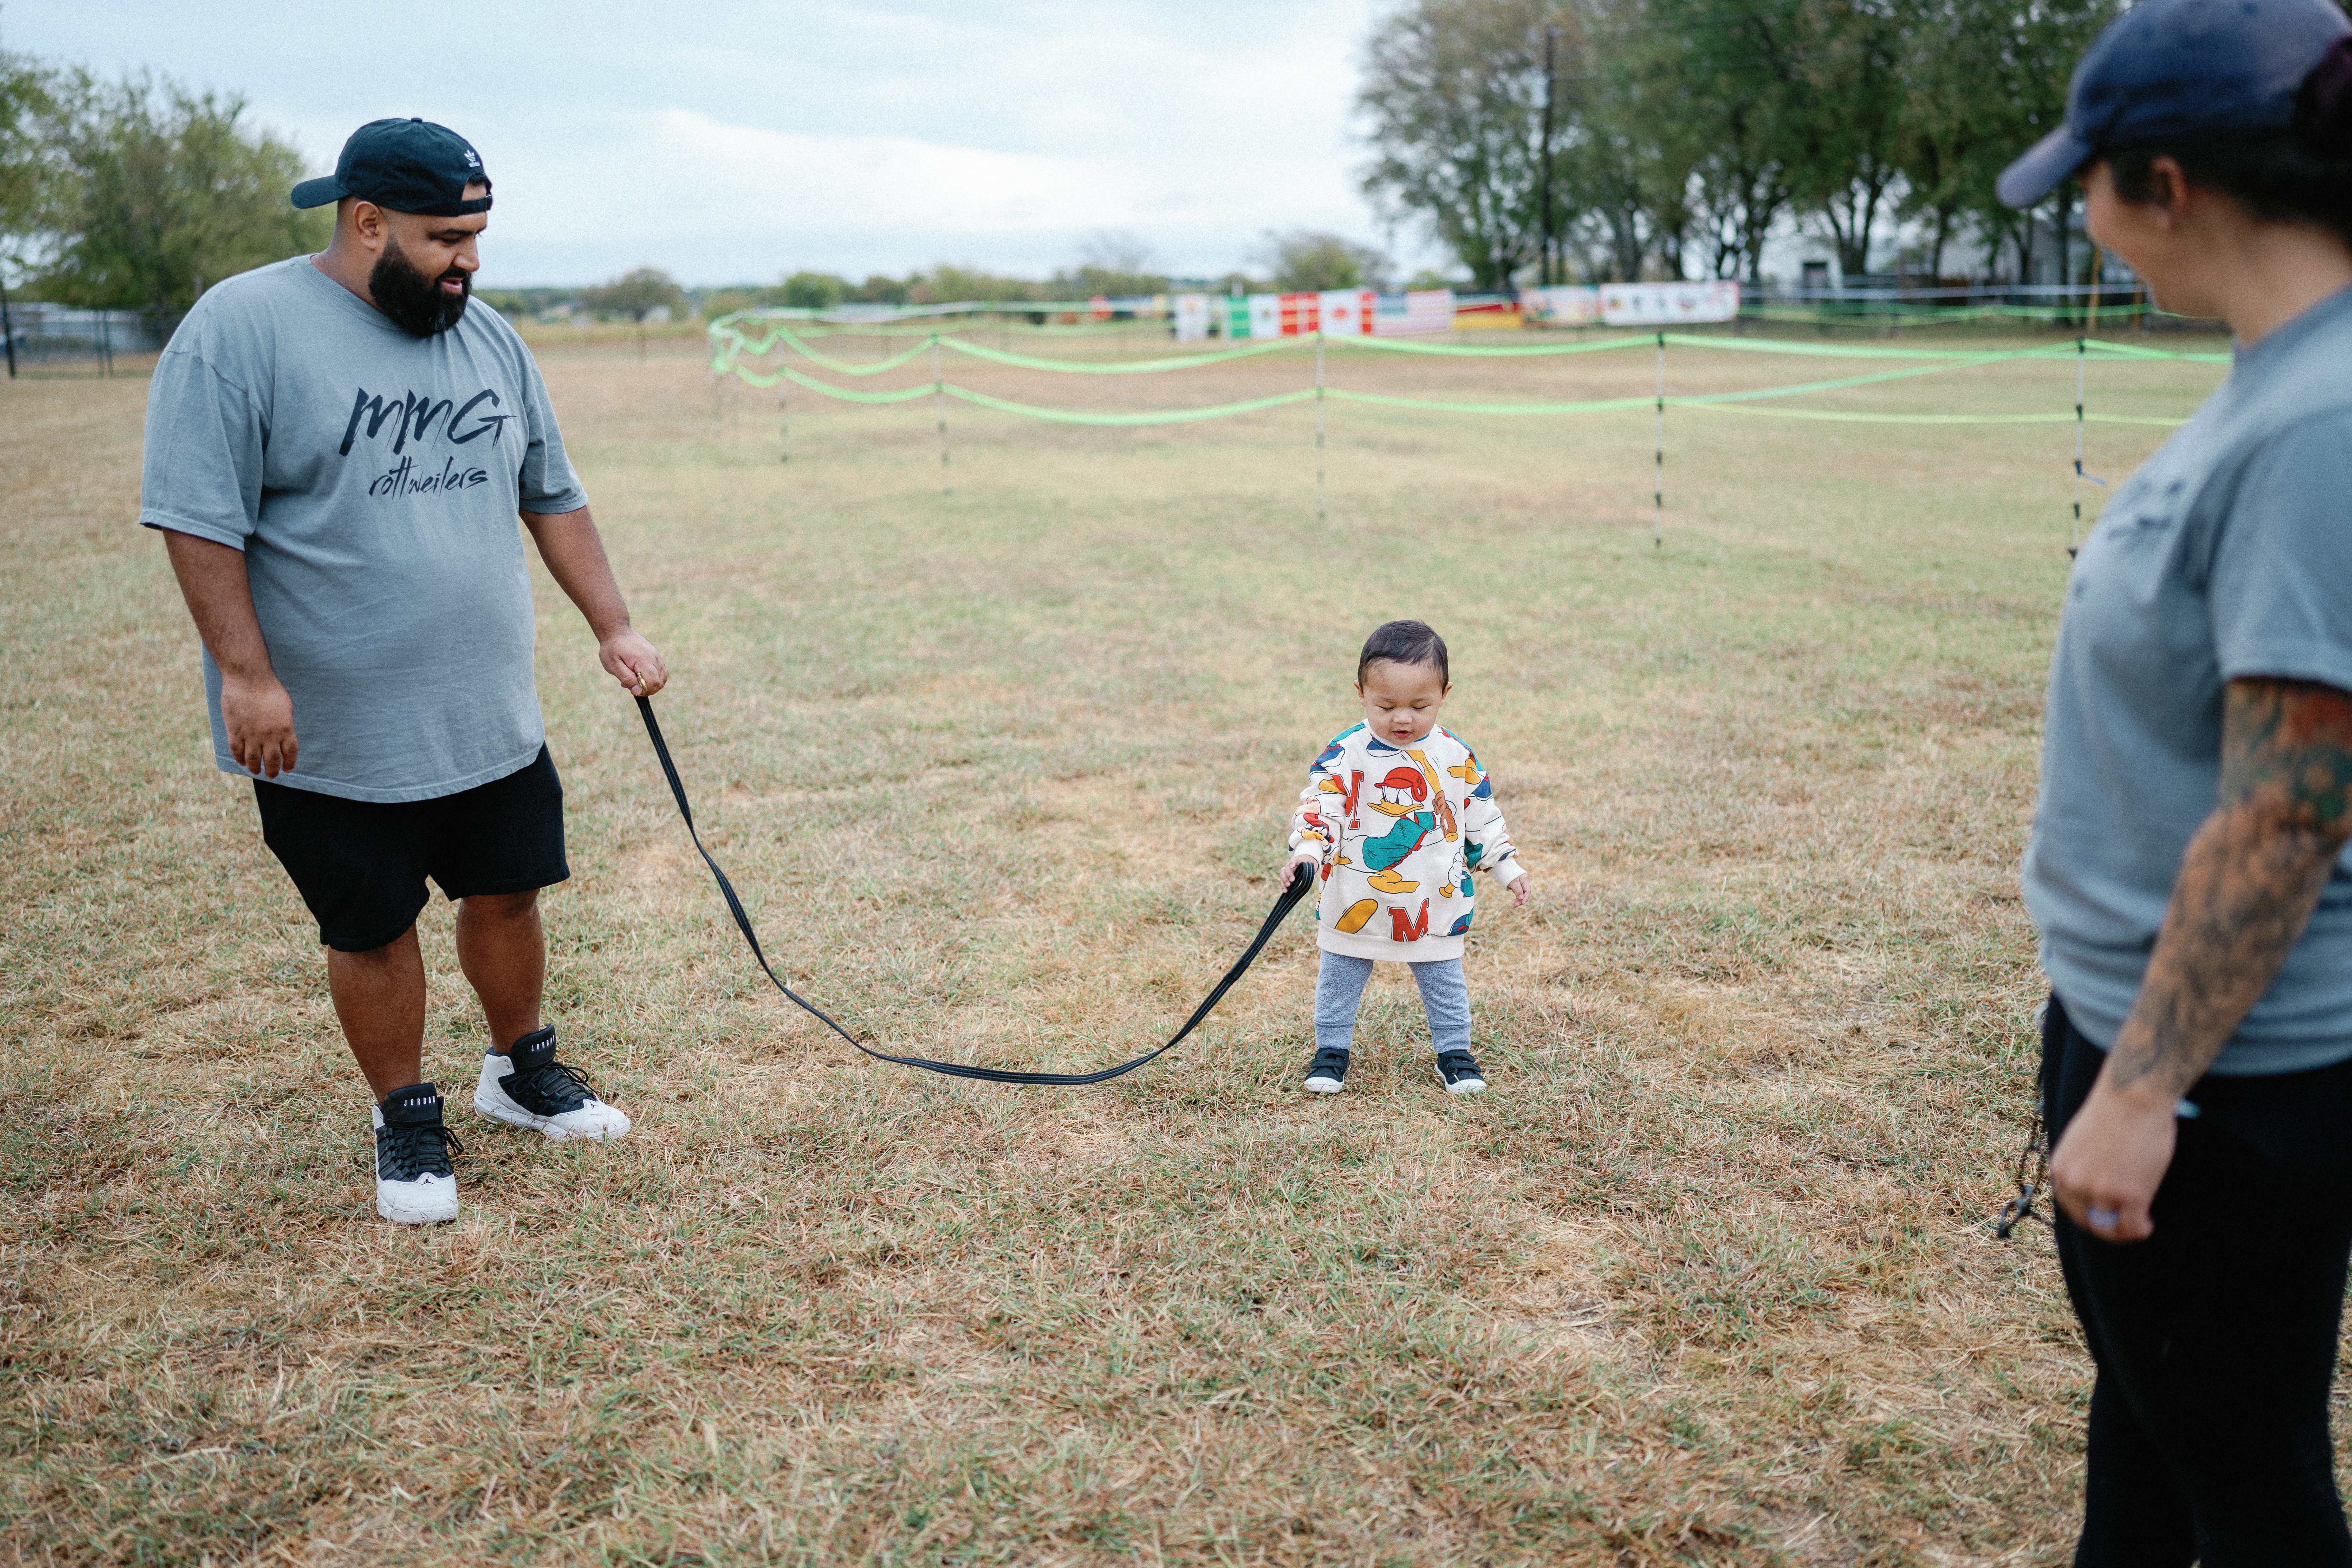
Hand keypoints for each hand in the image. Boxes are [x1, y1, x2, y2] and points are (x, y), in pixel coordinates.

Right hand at [221, 672, 296, 776]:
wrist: (248, 679)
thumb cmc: (269, 689)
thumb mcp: (286, 707)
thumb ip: (285, 724)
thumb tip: (284, 736)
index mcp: (286, 729)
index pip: (290, 754)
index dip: (289, 763)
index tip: (287, 769)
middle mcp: (269, 736)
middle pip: (272, 761)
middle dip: (272, 771)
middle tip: (272, 775)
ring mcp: (251, 735)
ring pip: (253, 760)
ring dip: (255, 768)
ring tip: (256, 772)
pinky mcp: (235, 731)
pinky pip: (237, 751)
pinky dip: (239, 759)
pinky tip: (242, 763)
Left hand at [599, 628, 667, 697]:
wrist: (617, 632)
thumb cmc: (613, 649)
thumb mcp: (613, 665)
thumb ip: (626, 679)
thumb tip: (638, 691)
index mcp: (644, 660)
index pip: (653, 682)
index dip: (644, 690)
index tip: (631, 689)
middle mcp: (654, 658)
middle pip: (660, 682)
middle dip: (647, 689)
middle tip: (631, 685)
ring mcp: (657, 656)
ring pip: (663, 678)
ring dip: (651, 684)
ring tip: (635, 680)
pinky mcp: (657, 656)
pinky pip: (661, 672)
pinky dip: (653, 678)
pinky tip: (640, 675)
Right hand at [1285, 850, 1321, 889]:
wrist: (1305, 863)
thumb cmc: (1308, 866)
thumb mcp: (1311, 866)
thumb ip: (1310, 870)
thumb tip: (1308, 876)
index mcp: (1298, 860)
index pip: (1294, 859)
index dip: (1292, 862)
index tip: (1292, 866)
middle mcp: (1291, 865)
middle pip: (1287, 867)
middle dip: (1289, 874)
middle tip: (1292, 880)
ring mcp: (1287, 870)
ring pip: (1282, 872)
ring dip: (1284, 879)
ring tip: (1288, 885)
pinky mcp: (1286, 876)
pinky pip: (1282, 880)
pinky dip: (1283, 886)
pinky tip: (1285, 891)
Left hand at [1507, 874, 1529, 907]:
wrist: (1502, 868)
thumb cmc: (1508, 874)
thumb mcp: (1513, 882)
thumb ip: (1518, 890)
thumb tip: (1521, 898)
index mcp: (1525, 880)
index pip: (1527, 891)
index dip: (1525, 898)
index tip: (1522, 903)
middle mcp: (1524, 883)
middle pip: (1524, 894)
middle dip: (1520, 901)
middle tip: (1514, 906)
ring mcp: (1520, 886)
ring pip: (1521, 895)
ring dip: (1517, 901)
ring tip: (1512, 906)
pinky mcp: (1516, 888)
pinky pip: (1517, 895)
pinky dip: (1516, 899)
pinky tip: (1513, 904)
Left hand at [2048, 1081, 2177, 1241]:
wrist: (2132, 1096)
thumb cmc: (2113, 1112)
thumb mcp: (2082, 1141)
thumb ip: (2083, 1165)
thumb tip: (2093, 1188)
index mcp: (2060, 1169)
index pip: (2069, 1205)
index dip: (2088, 1214)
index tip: (2103, 1216)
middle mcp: (2075, 1184)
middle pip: (2088, 1221)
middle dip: (2106, 1227)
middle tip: (2123, 1225)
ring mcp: (2101, 1191)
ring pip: (2112, 1226)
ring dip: (2125, 1230)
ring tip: (2138, 1223)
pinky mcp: (2129, 1195)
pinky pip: (2133, 1226)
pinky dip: (2141, 1229)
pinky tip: (2148, 1224)